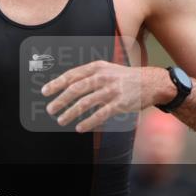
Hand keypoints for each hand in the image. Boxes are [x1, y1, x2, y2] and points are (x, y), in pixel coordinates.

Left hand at [42, 62, 170, 132]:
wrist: (151, 82)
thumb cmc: (125, 78)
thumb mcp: (107, 69)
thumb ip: (89, 76)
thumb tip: (67, 86)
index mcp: (97, 67)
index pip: (72, 75)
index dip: (57, 83)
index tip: (45, 92)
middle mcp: (103, 77)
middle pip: (76, 89)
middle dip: (60, 100)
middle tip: (50, 110)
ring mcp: (111, 90)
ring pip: (85, 103)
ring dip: (71, 113)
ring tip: (61, 120)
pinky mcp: (120, 103)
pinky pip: (100, 114)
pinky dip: (88, 122)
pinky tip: (80, 128)